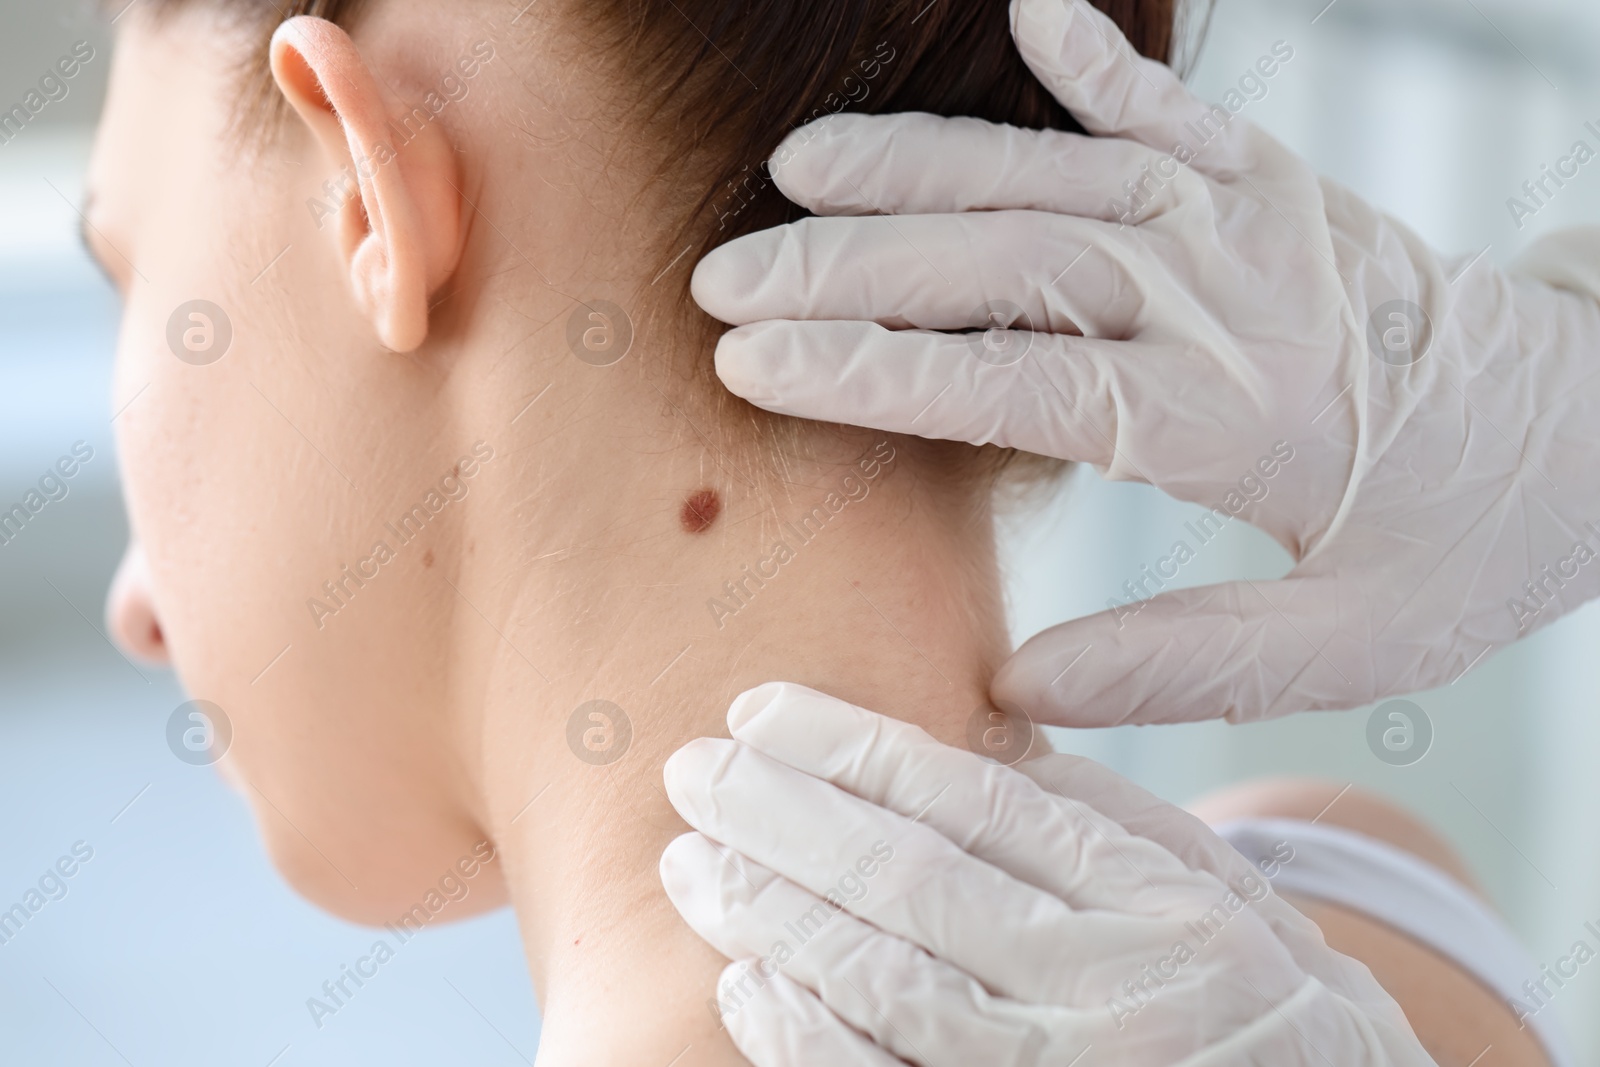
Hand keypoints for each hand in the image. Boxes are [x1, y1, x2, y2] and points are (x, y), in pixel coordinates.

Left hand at [660, 683, 1433, 1065]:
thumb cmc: (1259, 1000)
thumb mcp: (1215, 893)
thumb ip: (1099, 818)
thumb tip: (971, 733)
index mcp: (1158, 902)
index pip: (973, 801)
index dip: (851, 748)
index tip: (760, 711)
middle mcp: (1113, 991)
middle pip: (909, 882)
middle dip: (780, 817)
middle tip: (693, 771)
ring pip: (884, 982)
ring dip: (770, 915)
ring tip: (694, 860)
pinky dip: (805, 1033)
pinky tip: (747, 979)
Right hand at [691, 0, 1599, 724]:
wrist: (1599, 429)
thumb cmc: (1470, 545)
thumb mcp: (1352, 643)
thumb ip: (1184, 662)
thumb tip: (1017, 687)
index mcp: (1234, 419)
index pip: (1019, 381)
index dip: (878, 373)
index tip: (755, 368)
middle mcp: (1227, 297)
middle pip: (1009, 261)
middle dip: (851, 269)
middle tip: (724, 281)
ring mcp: (1250, 220)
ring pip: (1057, 174)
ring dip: (921, 164)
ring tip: (795, 169)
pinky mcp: (1273, 179)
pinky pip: (1170, 103)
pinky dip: (1094, 58)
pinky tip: (1022, 10)